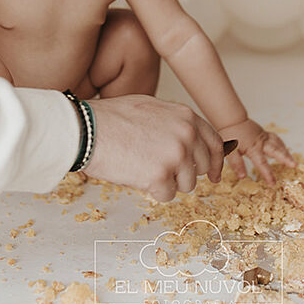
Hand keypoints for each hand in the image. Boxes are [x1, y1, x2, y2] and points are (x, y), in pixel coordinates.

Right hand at [82, 96, 224, 201]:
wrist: (86, 130)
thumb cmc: (111, 118)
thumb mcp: (151, 108)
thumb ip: (175, 123)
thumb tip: (189, 140)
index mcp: (186, 116)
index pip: (215, 142)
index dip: (216, 162)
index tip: (215, 174)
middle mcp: (186, 135)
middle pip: (203, 167)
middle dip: (186, 173)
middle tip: (164, 172)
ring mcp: (175, 156)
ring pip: (186, 185)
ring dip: (167, 182)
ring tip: (143, 167)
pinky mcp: (161, 176)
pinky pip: (167, 195)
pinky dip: (152, 191)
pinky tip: (136, 175)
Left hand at [216, 118, 295, 184]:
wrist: (231, 119)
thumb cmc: (229, 135)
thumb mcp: (230, 151)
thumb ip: (236, 164)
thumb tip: (242, 177)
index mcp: (252, 148)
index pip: (262, 163)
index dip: (268, 174)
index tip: (273, 183)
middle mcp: (261, 142)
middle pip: (276, 151)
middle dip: (286, 159)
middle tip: (294, 166)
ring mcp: (264, 137)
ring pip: (278, 144)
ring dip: (286, 152)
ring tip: (292, 161)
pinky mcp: (264, 133)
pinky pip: (275, 139)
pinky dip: (281, 145)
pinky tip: (283, 149)